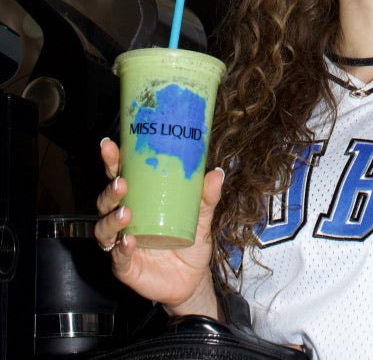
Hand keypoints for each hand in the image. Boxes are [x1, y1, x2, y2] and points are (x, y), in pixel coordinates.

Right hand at [95, 137, 222, 317]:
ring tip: (125, 213)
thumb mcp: (201, 217)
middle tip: (121, 182)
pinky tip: (128, 241)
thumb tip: (216, 173)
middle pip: (106, 200)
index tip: (109, 145)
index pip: (121, 175)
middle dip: (109, 189)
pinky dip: (120, 249)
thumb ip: (207, 197)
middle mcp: (126, 219)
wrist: (194, 279)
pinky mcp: (125, 267)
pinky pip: (117, 257)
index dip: (112, 160)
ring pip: (104, 228)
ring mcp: (122, 243)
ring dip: (111, 219)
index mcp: (140, 199)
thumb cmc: (191, 241)